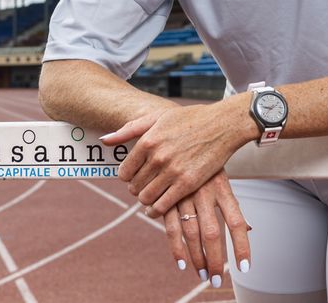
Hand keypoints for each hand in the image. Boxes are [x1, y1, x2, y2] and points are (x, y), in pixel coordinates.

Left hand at [103, 100, 248, 216]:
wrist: (223, 124)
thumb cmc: (191, 118)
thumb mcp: (158, 117)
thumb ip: (129, 129)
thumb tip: (104, 140)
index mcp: (148, 140)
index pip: (124, 172)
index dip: (127, 178)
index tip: (134, 177)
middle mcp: (158, 157)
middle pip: (134, 187)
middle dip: (137, 189)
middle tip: (144, 187)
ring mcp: (173, 171)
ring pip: (146, 198)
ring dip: (146, 200)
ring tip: (151, 196)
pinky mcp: (188, 183)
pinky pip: (163, 205)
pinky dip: (156, 210)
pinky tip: (157, 208)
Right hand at [162, 171, 250, 288]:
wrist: (179, 132)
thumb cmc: (205, 160)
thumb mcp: (220, 176)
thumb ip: (232, 204)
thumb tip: (249, 228)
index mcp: (222, 187)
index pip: (236, 221)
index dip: (241, 245)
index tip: (244, 267)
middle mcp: (204, 192)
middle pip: (213, 233)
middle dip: (215, 260)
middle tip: (216, 279)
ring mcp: (184, 195)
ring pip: (192, 234)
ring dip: (197, 258)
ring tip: (203, 274)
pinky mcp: (166, 198)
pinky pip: (170, 228)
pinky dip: (176, 248)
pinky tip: (181, 263)